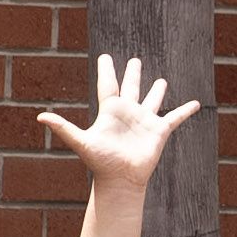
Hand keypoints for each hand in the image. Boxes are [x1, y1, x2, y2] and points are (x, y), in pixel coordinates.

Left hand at [37, 54, 199, 196]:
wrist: (120, 180)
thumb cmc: (100, 162)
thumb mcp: (81, 141)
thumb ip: (63, 128)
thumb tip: (40, 117)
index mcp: (110, 112)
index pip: (108, 86)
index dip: (106, 71)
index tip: (104, 57)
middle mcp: (127, 113)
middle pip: (131, 88)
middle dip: (133, 74)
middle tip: (135, 60)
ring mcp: (144, 121)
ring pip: (153, 100)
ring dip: (157, 91)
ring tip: (161, 81)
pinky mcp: (159, 131)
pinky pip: (175, 117)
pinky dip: (185, 110)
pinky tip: (196, 104)